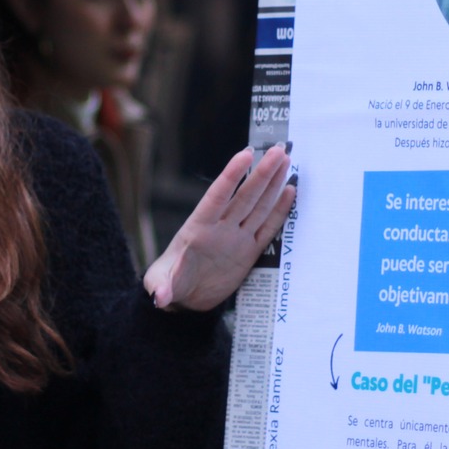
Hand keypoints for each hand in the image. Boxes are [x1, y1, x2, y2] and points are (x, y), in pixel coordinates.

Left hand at [144, 144, 295, 312]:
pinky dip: (279, 210)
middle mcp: (220, 228)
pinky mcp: (249, 251)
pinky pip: (267, 227)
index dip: (231, 176)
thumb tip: (158, 298)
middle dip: (261, 172)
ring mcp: (236, 237)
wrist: (183, 298)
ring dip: (272, 184)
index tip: (246, 154)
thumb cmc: (167, 285)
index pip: (218, 197)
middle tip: (277, 149)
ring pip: (258, 206)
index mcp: (198, 229)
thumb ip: (163, 288)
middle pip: (245, 196)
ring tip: (285, 159)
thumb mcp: (161, 286)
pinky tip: (289, 191)